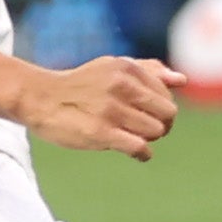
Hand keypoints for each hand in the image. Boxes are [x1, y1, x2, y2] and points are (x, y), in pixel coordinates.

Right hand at [24, 53, 181, 158]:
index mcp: (128, 68)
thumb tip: (182, 80)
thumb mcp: (113, 67)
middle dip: (162, 125)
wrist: (39, 98)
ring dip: (149, 139)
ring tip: (133, 137)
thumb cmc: (81, 85)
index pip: (168, 95)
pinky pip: (139, 147)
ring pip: (155, 131)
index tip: (147, 115)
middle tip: (146, 129)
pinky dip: (142, 154)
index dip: (161, 109)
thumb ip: (149, 70)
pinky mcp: (100, 132)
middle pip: (168, 114)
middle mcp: (122, 86)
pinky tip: (137, 153)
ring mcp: (111, 109)